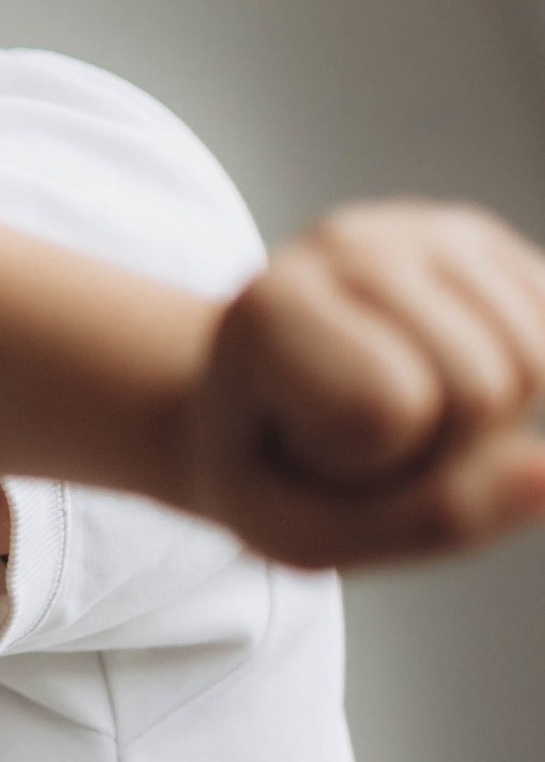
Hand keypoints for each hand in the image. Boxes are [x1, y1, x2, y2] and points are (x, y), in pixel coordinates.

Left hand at [186, 200, 544, 565]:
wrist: (244, 390)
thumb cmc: (269, 465)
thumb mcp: (303, 533)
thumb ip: (428, 521)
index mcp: (271, 306)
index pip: (392, 409)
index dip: (367, 464)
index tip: (305, 448)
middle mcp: (345, 244)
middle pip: (485, 385)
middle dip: (441, 448)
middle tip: (361, 437)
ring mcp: (414, 228)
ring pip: (535, 359)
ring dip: (485, 420)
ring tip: (399, 407)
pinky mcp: (473, 235)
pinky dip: (522, 382)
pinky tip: (449, 373)